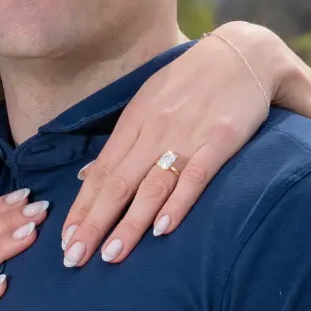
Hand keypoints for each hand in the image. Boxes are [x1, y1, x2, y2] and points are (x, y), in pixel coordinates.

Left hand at [57, 25, 284, 266]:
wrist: (245, 53)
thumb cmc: (193, 81)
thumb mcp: (149, 101)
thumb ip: (121, 140)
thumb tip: (88, 175)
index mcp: (135, 121)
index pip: (101, 172)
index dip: (82, 208)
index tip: (65, 239)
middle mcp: (155, 129)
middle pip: (118, 183)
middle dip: (94, 223)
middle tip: (75, 257)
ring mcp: (187, 135)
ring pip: (151, 185)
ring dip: (130, 223)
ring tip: (111, 255)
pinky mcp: (220, 140)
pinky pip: (195, 176)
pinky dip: (178, 203)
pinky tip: (163, 230)